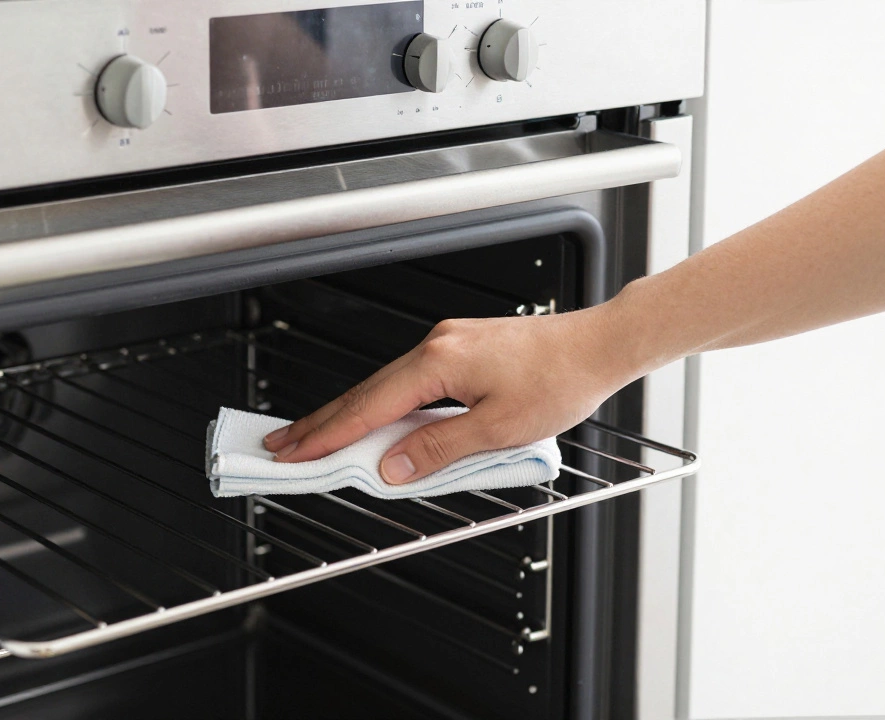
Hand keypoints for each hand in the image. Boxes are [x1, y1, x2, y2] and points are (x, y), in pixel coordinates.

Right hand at [261, 308, 639, 484]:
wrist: (599, 345)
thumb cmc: (561, 379)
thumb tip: (392, 468)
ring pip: (386, 385)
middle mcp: (437, 345)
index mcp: (438, 362)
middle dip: (323, 422)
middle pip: (366, 392)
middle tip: (284, 444)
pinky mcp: (462, 348)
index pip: (368, 408)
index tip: (295, 452)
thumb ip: (438, 449)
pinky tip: (376, 421)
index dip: (328, 435)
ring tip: (320, 438)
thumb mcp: (498, 427)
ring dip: (352, 414)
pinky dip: (384, 403)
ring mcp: (448, 343)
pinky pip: (410, 380)